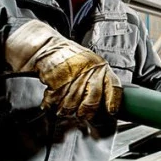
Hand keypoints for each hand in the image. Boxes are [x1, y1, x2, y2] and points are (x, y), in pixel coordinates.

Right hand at [5, 20, 121, 120]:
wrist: (47, 46)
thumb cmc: (70, 59)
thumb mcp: (91, 64)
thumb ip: (100, 81)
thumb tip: (106, 104)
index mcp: (100, 66)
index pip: (113, 86)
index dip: (113, 101)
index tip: (111, 111)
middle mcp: (88, 69)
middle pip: (92, 100)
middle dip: (86, 111)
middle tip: (82, 114)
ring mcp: (72, 74)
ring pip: (73, 103)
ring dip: (67, 108)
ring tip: (64, 106)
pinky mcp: (55, 78)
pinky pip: (56, 99)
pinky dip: (52, 102)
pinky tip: (52, 97)